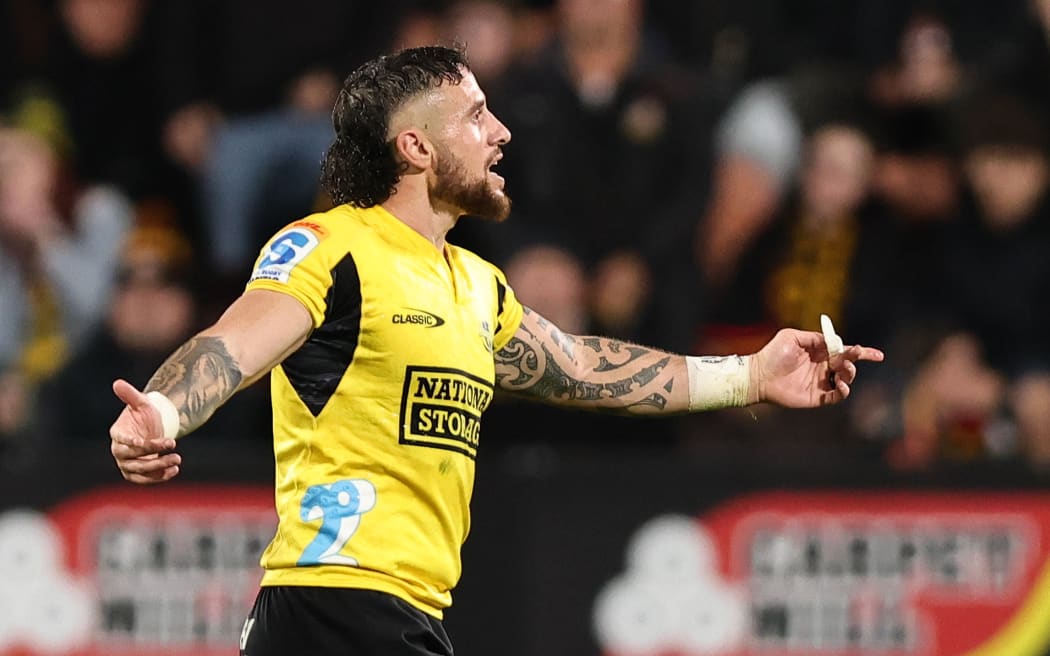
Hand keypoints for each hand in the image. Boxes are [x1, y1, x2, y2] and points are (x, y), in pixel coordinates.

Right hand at [109, 379, 181, 483]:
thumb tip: (117, 383)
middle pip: (132, 458)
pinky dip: (159, 477)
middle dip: (152, 453)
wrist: (152, 428)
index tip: (148, 441)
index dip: (133, 442)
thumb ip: (130, 395)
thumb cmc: (145, 414)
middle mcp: (119, 451)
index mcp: (117, 434)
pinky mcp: (137, 474)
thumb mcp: (141, 403)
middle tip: (173, 444)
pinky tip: (174, 470)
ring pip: (140, 470)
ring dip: (159, 467)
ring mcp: (127, 464)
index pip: (123, 441)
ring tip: (177, 459)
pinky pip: (146, 479)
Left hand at [751, 328, 883, 407]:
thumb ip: (813, 337)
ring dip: (850, 374)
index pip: (844, 350)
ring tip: (841, 371)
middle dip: (855, 360)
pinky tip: (839, 384)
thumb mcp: (791, 337)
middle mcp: (822, 367)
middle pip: (848, 364)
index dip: (861, 352)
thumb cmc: (772, 354)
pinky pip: (837, 396)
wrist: (759, 376)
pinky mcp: (817, 397)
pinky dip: (843, 391)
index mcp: (819, 352)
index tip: (873, 354)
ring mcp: (821, 382)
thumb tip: (833, 339)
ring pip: (846, 379)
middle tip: (852, 357)